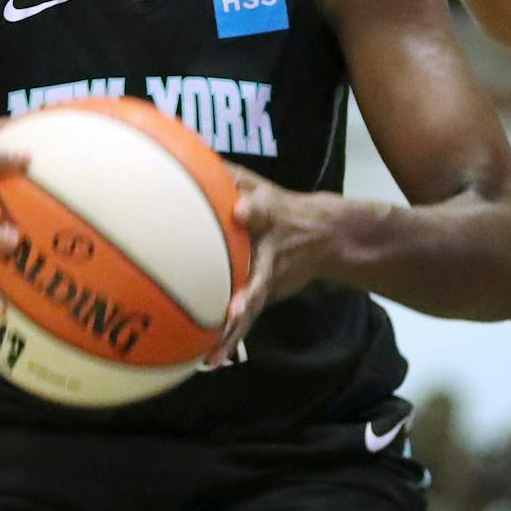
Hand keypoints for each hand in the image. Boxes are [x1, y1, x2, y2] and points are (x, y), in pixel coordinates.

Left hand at [206, 170, 336, 366]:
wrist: (325, 234)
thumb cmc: (277, 205)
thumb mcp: (258, 184)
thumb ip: (226, 174)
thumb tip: (184, 149)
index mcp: (268, 216)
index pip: (262, 210)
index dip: (253, 209)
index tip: (241, 210)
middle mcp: (272, 250)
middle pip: (262, 273)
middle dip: (250, 291)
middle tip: (235, 309)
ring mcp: (273, 276)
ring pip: (255, 304)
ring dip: (238, 328)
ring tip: (217, 352)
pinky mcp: (269, 293)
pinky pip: (248, 320)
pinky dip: (231, 341)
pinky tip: (211, 362)